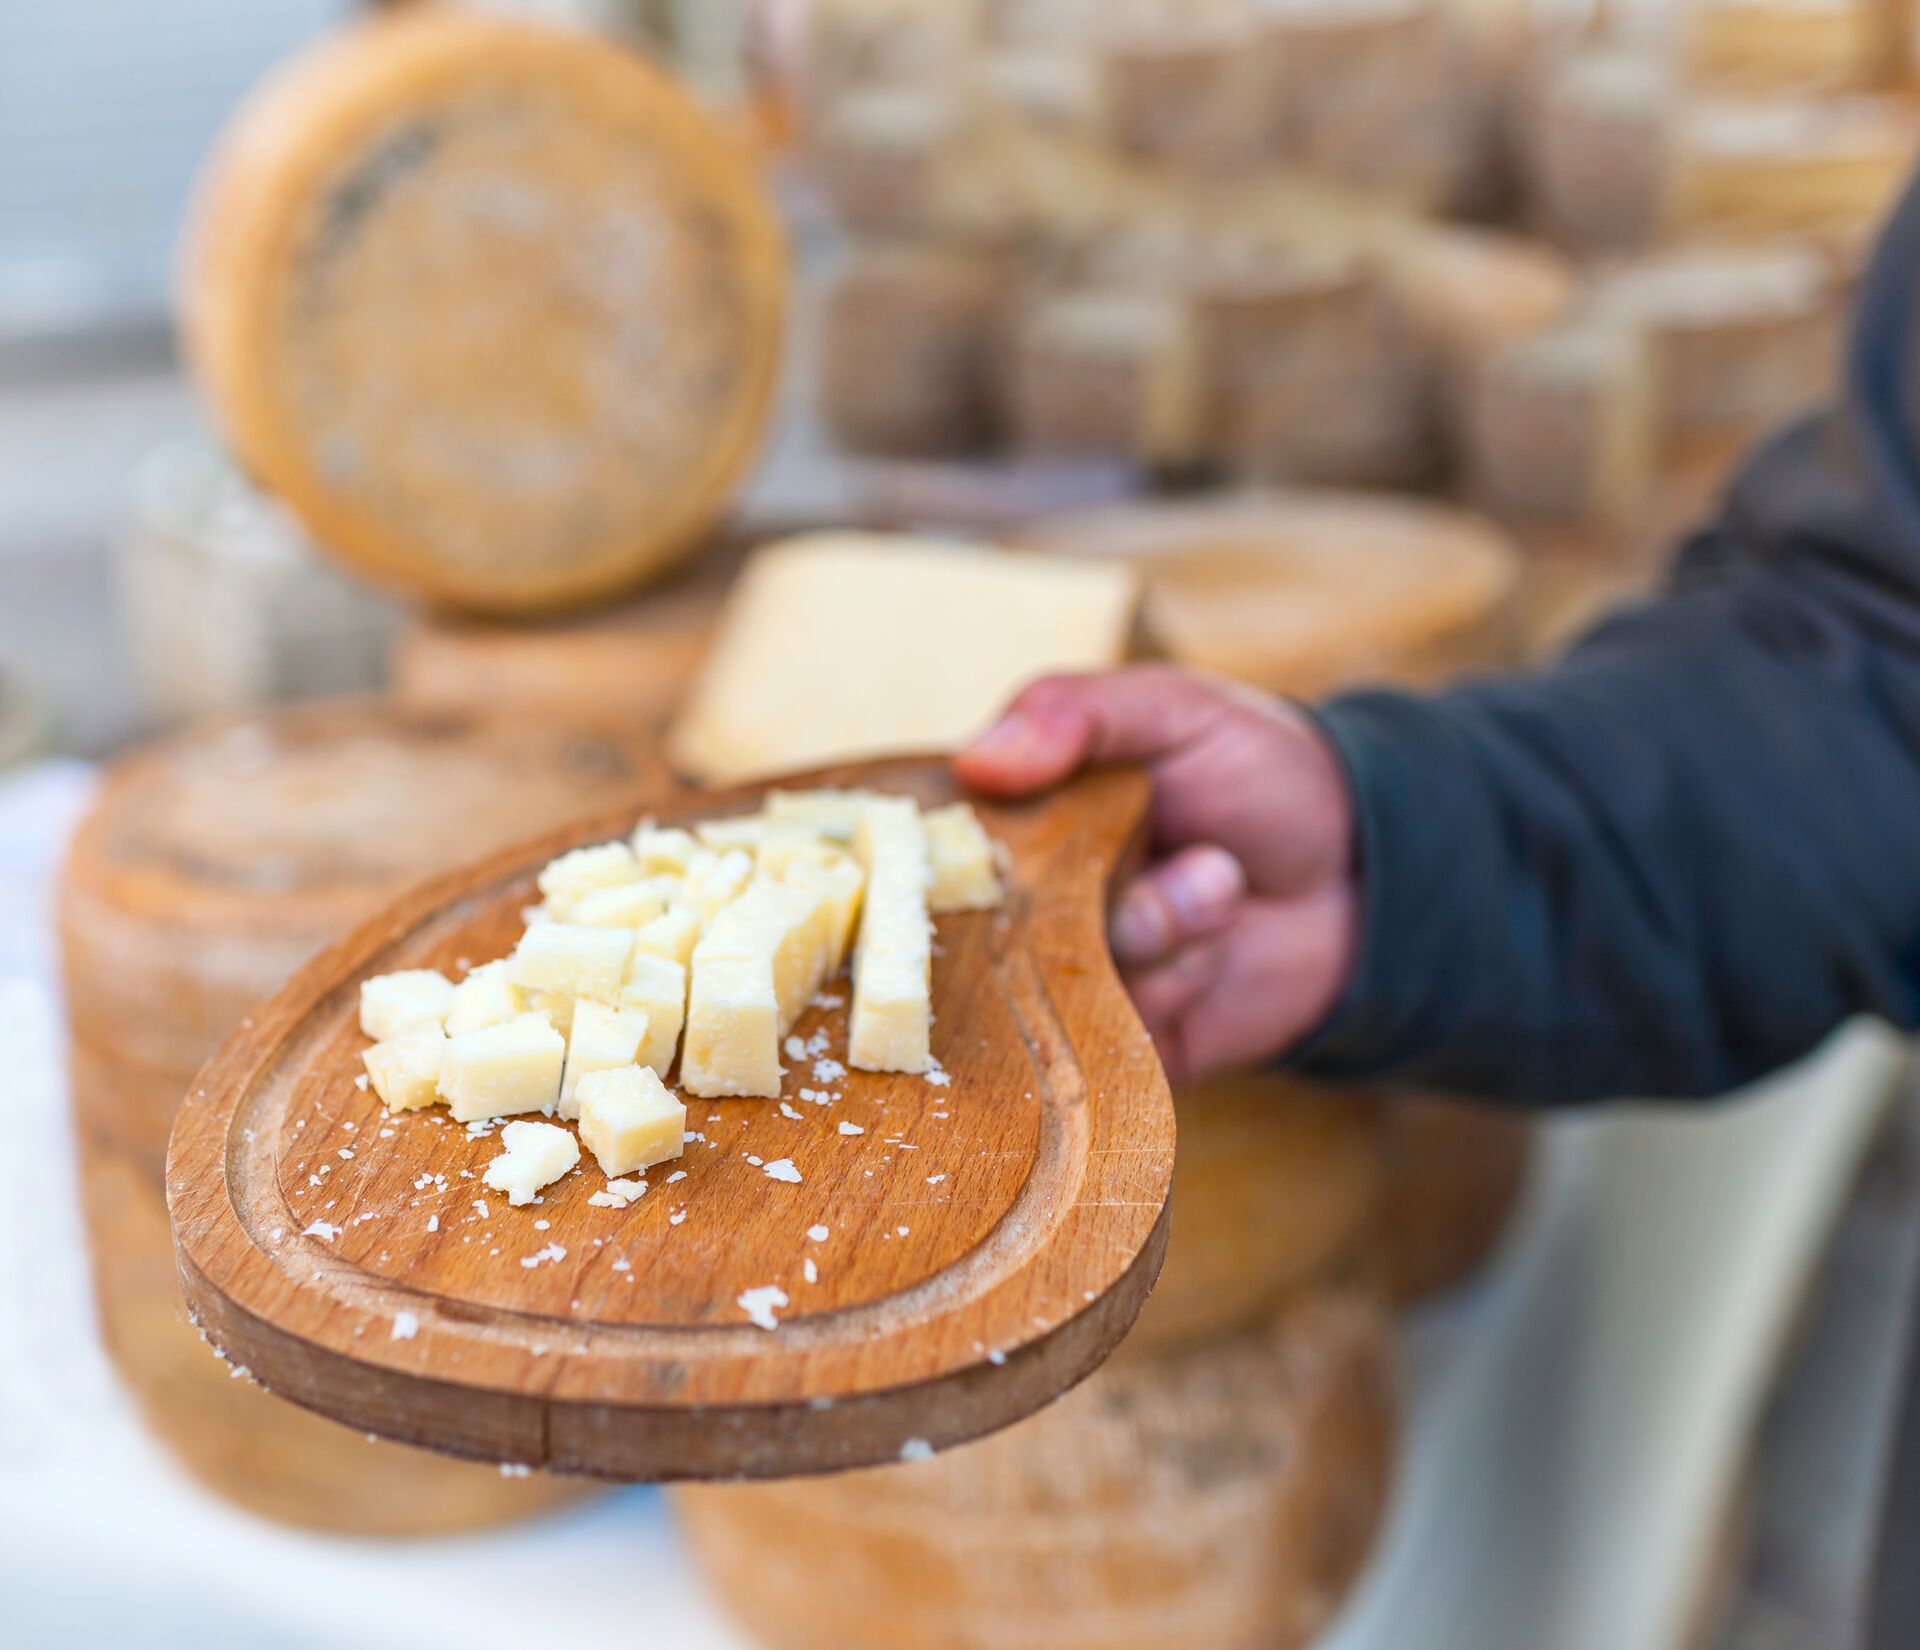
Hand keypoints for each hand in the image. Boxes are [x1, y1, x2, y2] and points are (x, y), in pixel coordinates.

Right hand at [954, 666, 1357, 1084]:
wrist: (1369, 874)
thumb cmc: (1266, 774)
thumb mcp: (1174, 709)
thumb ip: (1076, 713)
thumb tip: (975, 756)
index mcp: (1026, 819)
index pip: (937, 841)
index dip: (941, 847)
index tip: (971, 838)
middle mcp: (1036, 904)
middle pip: (989, 920)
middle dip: (1076, 885)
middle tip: (1146, 846)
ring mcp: (1080, 976)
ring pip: (1065, 971)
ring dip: (1157, 922)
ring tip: (1218, 880)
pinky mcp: (1128, 1041)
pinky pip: (1117, 1030)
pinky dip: (1180, 981)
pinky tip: (1220, 947)